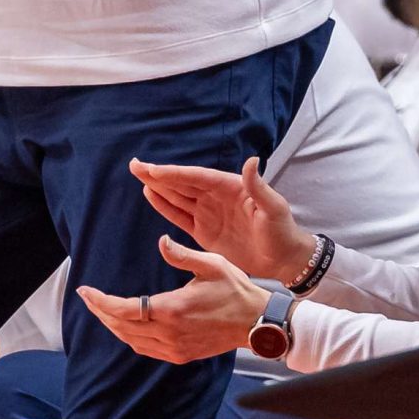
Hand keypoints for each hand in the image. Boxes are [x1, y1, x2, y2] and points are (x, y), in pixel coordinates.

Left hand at [76, 236, 268, 363]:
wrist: (257, 323)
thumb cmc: (236, 291)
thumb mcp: (212, 264)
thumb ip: (182, 254)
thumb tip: (161, 242)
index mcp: (172, 309)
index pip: (124, 309)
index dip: (100, 302)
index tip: (85, 291)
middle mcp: (169, 332)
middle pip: (122, 326)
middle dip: (101, 312)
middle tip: (88, 298)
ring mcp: (174, 347)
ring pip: (131, 340)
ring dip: (113, 326)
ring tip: (102, 311)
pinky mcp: (181, 355)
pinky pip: (146, 349)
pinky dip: (130, 338)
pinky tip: (127, 327)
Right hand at [128, 155, 315, 282]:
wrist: (283, 258)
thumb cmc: (282, 231)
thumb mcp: (273, 208)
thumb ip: (259, 187)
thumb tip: (252, 160)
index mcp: (230, 187)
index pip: (197, 177)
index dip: (175, 173)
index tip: (154, 169)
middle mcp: (216, 197)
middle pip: (183, 183)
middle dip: (159, 175)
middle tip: (135, 165)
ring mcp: (209, 213)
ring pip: (178, 197)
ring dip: (158, 187)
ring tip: (139, 175)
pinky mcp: (205, 232)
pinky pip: (181, 216)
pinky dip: (165, 207)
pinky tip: (151, 195)